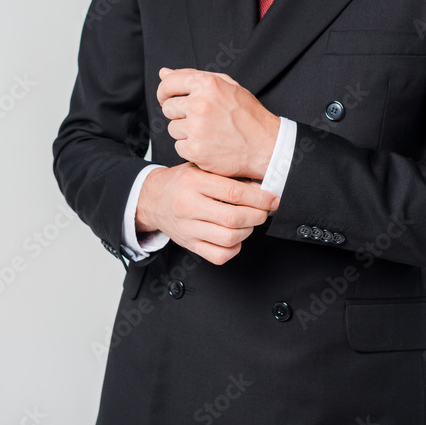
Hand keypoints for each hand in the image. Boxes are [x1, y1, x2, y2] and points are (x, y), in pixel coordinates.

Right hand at [136, 162, 279, 264]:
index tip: (272, 200)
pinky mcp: (189, 244)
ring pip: (229, 239)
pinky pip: (218, 255)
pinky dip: (234, 249)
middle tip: (262, 212)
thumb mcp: (201, 169)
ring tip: (248, 223)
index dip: (259, 198)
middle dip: (257, 216)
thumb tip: (260, 189)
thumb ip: (228, 177)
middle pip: (233, 219)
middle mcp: (188, 206)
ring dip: (247, 232)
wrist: (153, 199)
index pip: (233, 193)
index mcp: (193, 182)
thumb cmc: (180, 182)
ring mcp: (188, 228)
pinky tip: (235, 238)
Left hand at [157, 67, 280, 179]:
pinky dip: (190, 148)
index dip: (164, 92)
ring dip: (185, 132)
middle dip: (179, 113)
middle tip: (199, 119)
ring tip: (208, 132)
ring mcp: (196, 128)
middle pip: (168, 108)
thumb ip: (193, 76)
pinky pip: (178, 146)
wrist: (266, 146)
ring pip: (172, 128)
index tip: (166, 98)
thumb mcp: (226, 86)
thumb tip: (163, 72)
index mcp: (206, 84)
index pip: (168, 83)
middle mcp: (199, 104)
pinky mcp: (195, 150)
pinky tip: (208, 145)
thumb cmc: (247, 114)